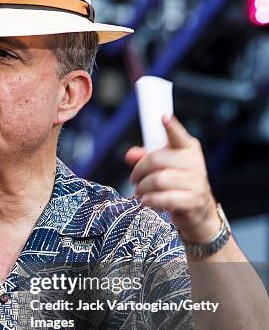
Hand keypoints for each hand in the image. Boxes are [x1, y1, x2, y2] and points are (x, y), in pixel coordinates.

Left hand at [125, 115, 219, 242]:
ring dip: (142, 187)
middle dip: (139, 170)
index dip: (171, 127)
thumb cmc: (178, 184)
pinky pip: (164, 198)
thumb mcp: (162, 168)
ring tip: (140, 191)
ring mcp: (195, 182)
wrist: (198, 211)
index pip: (178, 136)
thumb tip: (130, 154)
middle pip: (157, 160)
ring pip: (158, 180)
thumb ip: (145, 159)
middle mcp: (194, 162)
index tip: (163, 118)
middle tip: (135, 179)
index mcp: (188, 148)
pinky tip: (147, 201)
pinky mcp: (192, 200)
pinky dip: (150, 200)